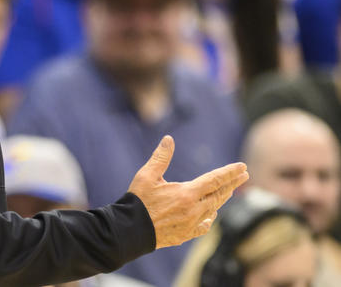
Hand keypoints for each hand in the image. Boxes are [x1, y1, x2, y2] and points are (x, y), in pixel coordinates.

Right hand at [128, 135, 247, 248]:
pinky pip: (204, 226)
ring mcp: (191, 224)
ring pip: (213, 209)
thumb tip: (169, 139)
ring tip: (228, 191)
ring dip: (222, 198)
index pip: (215, 180)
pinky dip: (210, 218)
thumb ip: (160, 157)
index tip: (242, 167)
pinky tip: (211, 214)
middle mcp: (193, 209)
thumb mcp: (146, 175)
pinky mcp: (185, 234)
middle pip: (219, 195)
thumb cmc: (138, 201)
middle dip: (232, 184)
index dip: (229, 172)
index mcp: (186, 194)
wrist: (130, 231)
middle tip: (244, 175)